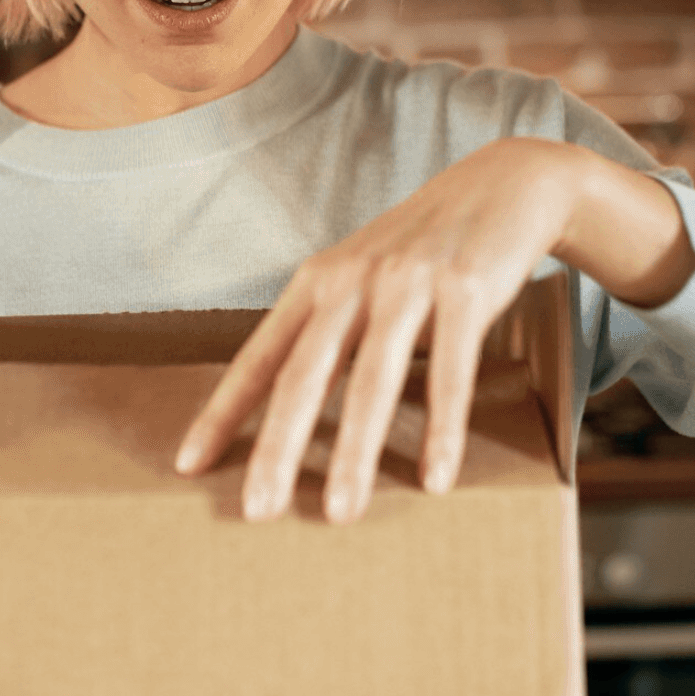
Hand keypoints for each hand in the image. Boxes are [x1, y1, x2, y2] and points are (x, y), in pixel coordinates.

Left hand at [174, 138, 694, 522]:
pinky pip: (451, 370)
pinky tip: (435, 477)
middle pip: (306, 376)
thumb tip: (290, 407)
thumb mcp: (363, 275)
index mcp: (318, 282)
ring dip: (356, 454)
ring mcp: (410, 283)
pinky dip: (443, 429)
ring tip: (341, 513)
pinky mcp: (467, 289)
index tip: (188, 464)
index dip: (223, 412)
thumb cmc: (424, 246)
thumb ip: (329, 328)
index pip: (260, 357)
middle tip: (258, 511)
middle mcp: (355, 280)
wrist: (506, 182)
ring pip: (373, 381)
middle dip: (279, 447)